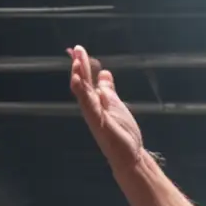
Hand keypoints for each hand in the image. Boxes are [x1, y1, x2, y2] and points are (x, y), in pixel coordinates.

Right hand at [68, 46, 146, 170]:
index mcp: (97, 101)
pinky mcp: (99, 123)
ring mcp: (94, 115)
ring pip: (84, 93)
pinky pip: (89, 106)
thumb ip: (108, 90)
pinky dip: (83, 94)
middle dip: (80, 66)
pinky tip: (78, 82)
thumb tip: (104, 74)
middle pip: (84, 83)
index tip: (78, 49)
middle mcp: (93, 107)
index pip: (88, 79)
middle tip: (75, 49)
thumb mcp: (115, 104)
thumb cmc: (123, 134)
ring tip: (76, 62)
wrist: (130, 156)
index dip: (83, 64)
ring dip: (79, 77)